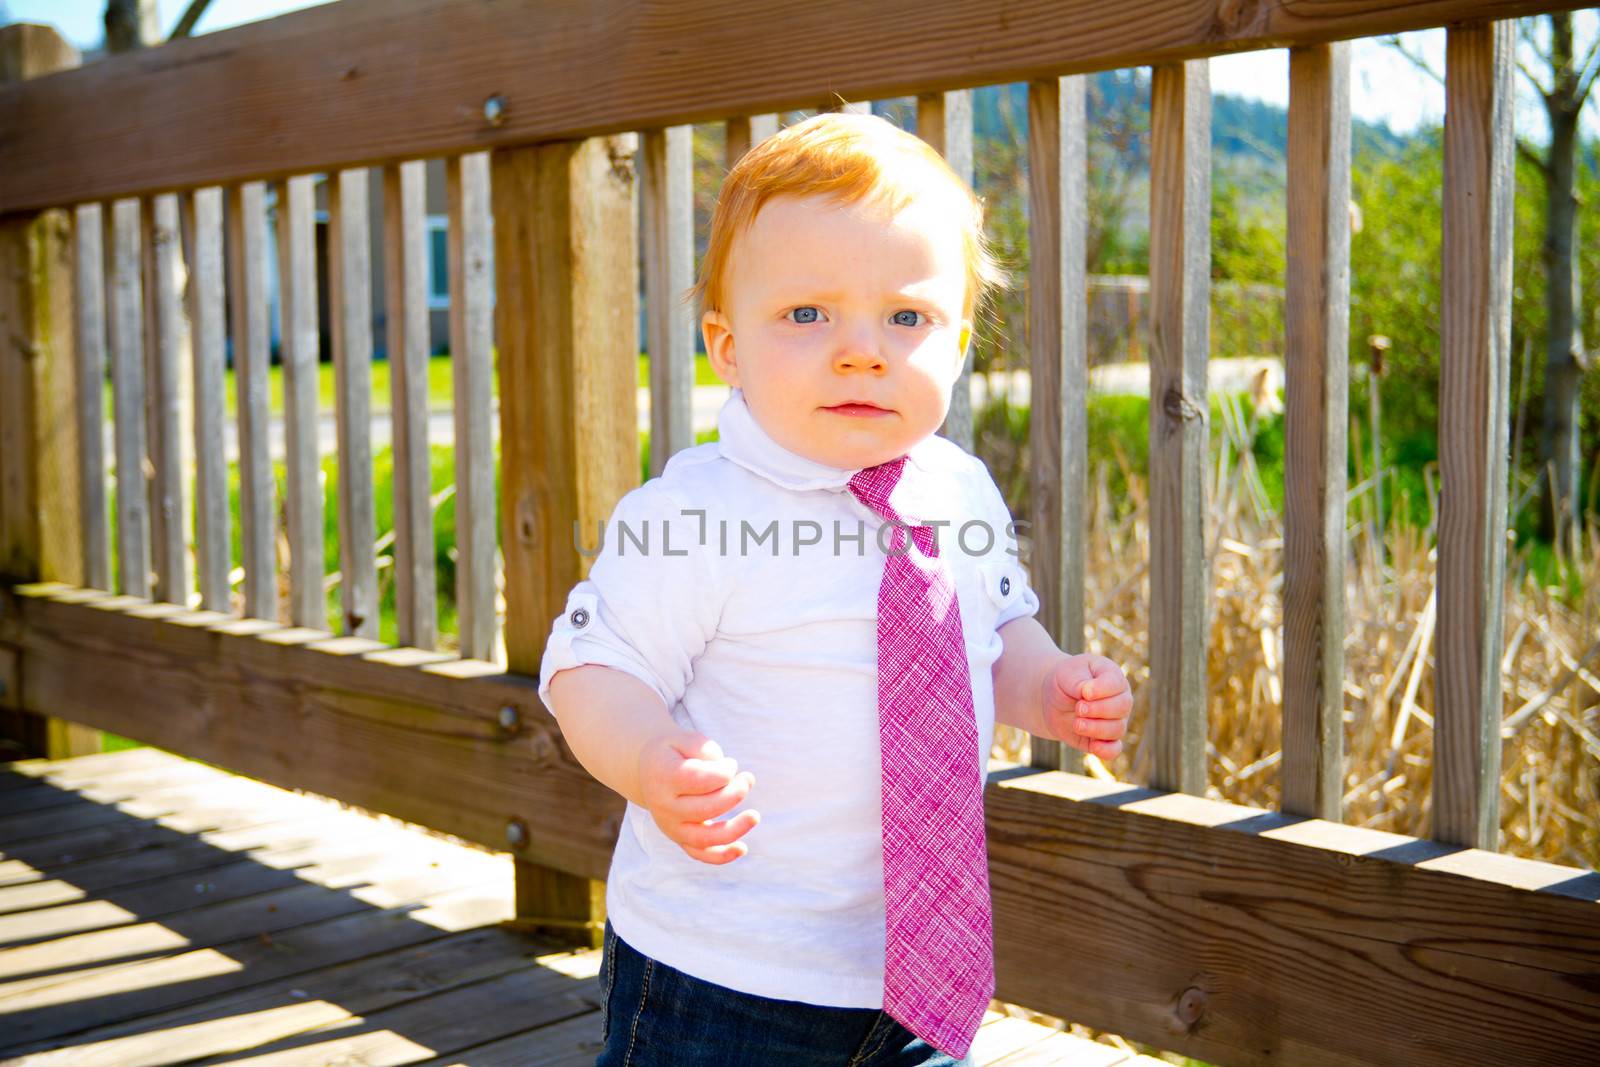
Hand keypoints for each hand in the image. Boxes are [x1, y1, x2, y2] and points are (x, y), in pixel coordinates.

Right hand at [637, 732, 759, 864]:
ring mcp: (670, 826)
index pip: (700, 781)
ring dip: (734, 829)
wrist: (648, 769)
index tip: (731, 763)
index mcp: (663, 777)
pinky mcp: (679, 838)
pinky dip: (722, 856)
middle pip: (705, 809)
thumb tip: (727, 773)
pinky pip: (700, 854)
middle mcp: (664, 806)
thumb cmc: (675, 752)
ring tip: (755, 816)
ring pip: (704, 838)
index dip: (725, 771)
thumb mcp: (686, 738)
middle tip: (747, 779)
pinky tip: (742, 848)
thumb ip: (705, 750)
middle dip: (735, 794)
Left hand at [1042, 654, 1131, 760]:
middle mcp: (1120, 699)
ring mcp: (1115, 720)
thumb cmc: (1065, 680)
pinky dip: (1106, 750)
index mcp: (1113, 676)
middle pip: (1122, 707)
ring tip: (1077, 723)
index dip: (1101, 690)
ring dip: (1096, 728)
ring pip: (1117, 729)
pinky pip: (1114, 749)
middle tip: (1078, 708)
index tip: (1084, 692)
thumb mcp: (1067, 673)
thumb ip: (1078, 682)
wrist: (1053, 698)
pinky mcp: (1104, 739)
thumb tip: (1087, 694)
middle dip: (1098, 710)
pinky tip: (1092, 746)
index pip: (1116, 683)